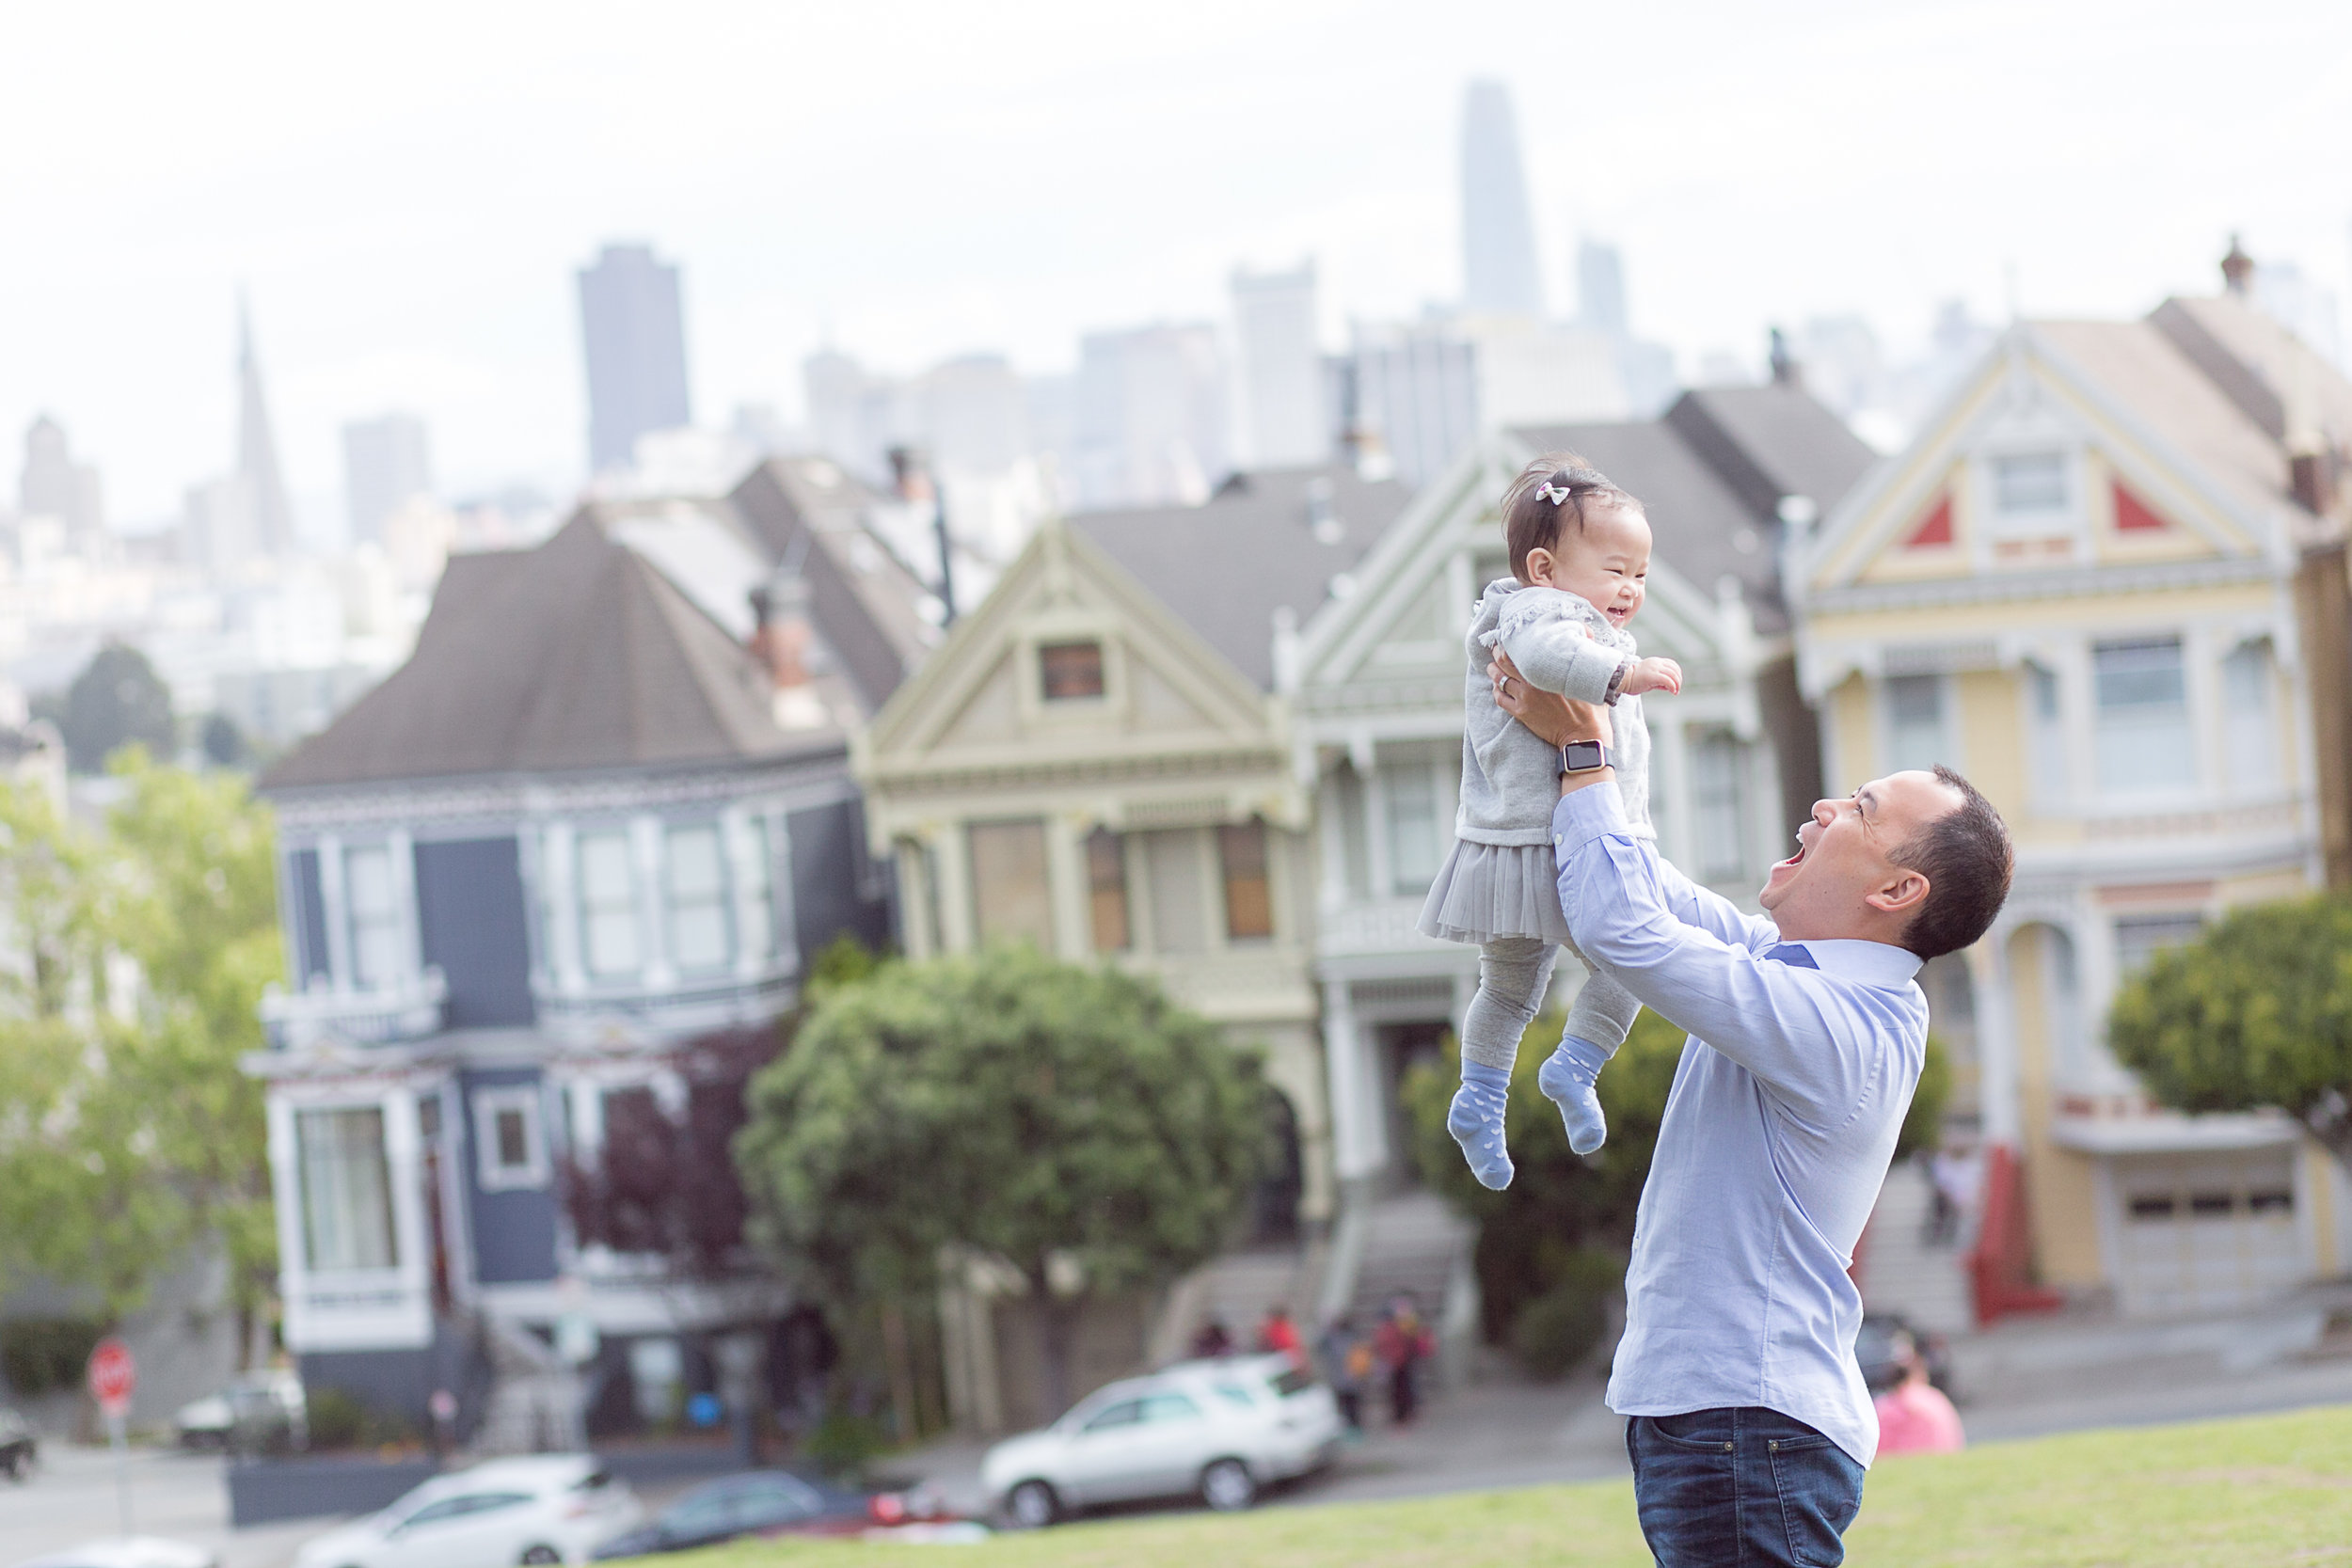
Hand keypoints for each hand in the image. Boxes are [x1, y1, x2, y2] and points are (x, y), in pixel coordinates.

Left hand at [1489, 650, 1612, 748]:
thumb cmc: (1591, 705)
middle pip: (1504, 661)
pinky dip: (1496, 690)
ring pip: (1499, 679)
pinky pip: (1500, 698)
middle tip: (1497, 650)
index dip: (1511, 643)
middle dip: (1497, 654)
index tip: (1510, 639)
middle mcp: (1533, 681)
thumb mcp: (1593, 673)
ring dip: (1493, 671)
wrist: (1584, 734)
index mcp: (1548, 669)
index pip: (1522, 650)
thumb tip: (1586, 632)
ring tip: (1493, 667)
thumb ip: (1586, 650)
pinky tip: (1498, 687)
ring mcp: (1525, 697)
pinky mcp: (1521, 712)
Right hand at [1621, 656, 1682, 696]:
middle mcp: (1656, 663)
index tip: (1676, 684)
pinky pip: (1667, 680)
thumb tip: (1669, 686)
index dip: (1678, 674)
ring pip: (1673, 674)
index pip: (1673, 665)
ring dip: (1677, 684)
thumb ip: (1659, 680)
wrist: (1622, 680)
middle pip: (1675, 670)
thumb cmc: (1633, 681)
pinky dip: (1672, 686)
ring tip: (1675, 692)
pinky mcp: (1652, 676)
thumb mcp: (1649, 678)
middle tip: (1677, 690)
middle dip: (1678, 681)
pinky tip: (1672, 692)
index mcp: (1656, 661)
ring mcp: (1654, 668)